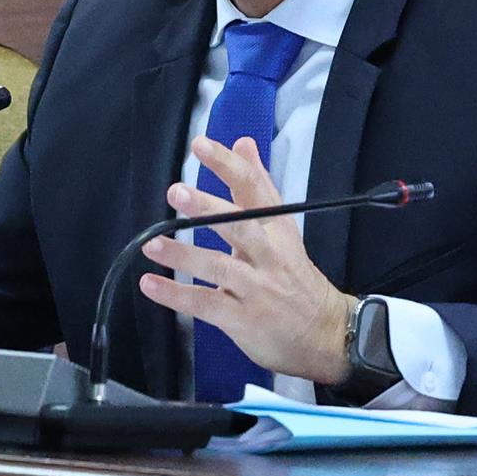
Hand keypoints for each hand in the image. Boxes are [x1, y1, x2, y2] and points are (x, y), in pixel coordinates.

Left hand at [137, 135, 352, 385]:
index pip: (255, 188)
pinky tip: (151, 284)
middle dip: (208, 208)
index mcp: (278, 228)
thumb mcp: (282, 228)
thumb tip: (242, 142)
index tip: (201, 145)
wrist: (325, 334)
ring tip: (152, 242)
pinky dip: (176, 295)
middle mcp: (269, 255)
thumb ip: (257, 185)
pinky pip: (206, 304)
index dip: (227, 165)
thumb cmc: (295, 277)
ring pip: (219, 267)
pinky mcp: (243, 319)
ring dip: (184, 253)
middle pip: (239, 226)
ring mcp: (256, 288)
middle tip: (177, 192)